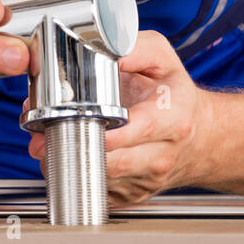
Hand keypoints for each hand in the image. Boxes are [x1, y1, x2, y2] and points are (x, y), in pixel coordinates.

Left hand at [24, 30, 214, 205]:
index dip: (110, 129)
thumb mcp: (164, 60)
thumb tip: (104, 48)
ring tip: (47, 143)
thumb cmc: (175, 96)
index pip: (142, 128)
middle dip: (75, 148)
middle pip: (116, 163)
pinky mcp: (133, 196)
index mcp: (173, 118)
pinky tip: (66, 155)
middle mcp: (162, 154)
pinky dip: (75, 175)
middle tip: (44, 135)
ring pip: (101, 180)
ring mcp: (148, 180)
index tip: (81, 121)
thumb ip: (136, 48)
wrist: (199, 136)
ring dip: (68, 163)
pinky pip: (97, 191)